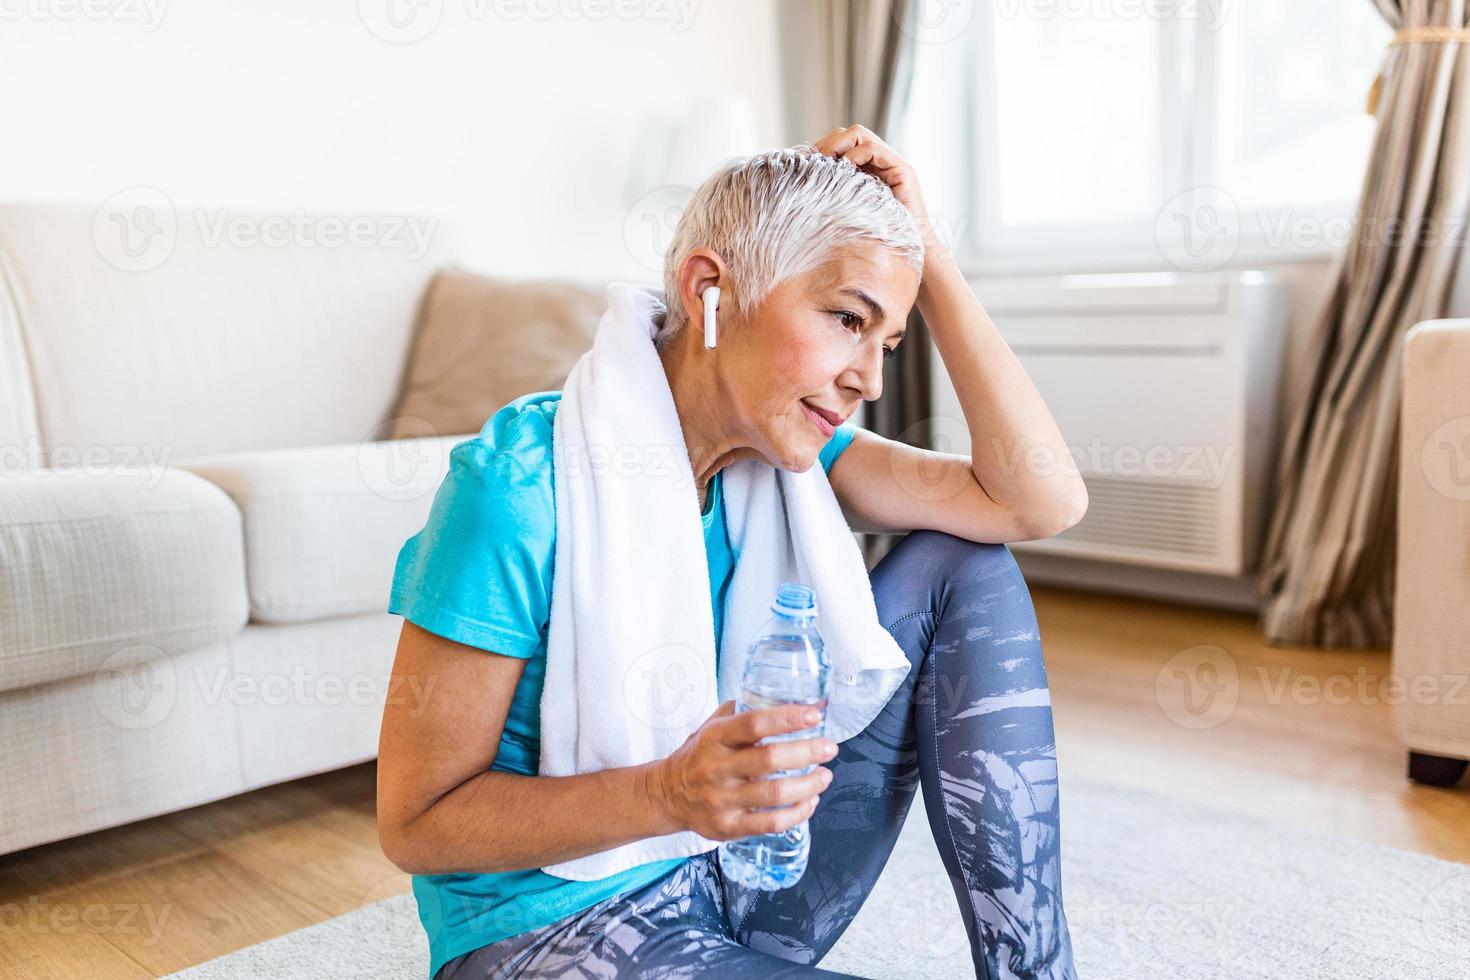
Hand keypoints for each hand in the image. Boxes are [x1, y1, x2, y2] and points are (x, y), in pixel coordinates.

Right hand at [652, 699, 836, 841]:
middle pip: (769, 759)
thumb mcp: (712, 725)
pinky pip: (770, 824)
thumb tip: (793, 699)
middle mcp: (716, 768)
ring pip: (774, 794)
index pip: (754, 723)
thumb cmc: (699, 755)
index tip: (814, 716)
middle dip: (807, 752)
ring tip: (824, 776)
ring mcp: (721, 799)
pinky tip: (809, 802)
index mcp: (714, 737)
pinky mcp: (727, 827)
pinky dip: (797, 813)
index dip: (787, 718)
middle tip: (828, 747)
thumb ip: (744, 711)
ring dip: (808, 784)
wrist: (667, 794)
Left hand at [811, 123, 947, 259]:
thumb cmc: (874, 236)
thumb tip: (803, 182)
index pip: (840, 140)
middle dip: (827, 143)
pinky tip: (845, 171)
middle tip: (814, 162)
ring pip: (860, 134)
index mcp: (864, 168)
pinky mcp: (902, 169)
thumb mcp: (845, 209)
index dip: (822, 147)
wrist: (903, 250)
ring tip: (827, 164)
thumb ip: (832, 192)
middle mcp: (878, 161)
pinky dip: (855, 155)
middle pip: (849, 132)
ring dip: (837, 145)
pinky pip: (874, 149)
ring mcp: (890, 162)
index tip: (806, 163)